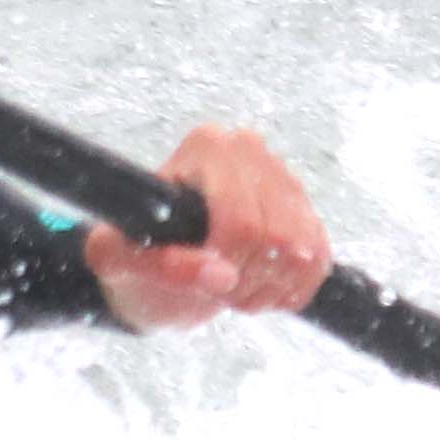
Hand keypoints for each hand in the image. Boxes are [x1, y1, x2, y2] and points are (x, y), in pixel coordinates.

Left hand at [87, 124, 330, 331]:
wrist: (158, 264)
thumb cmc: (133, 254)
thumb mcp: (120, 261)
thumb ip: (159, 266)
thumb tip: (219, 275)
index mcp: (206, 147)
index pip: (240, 219)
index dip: (227, 264)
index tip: (203, 281)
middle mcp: (249, 149)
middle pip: (276, 237)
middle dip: (248, 280)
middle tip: (218, 292)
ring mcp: (282, 176)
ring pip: (303, 251)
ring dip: (270, 288)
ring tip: (235, 292)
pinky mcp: (304, 208)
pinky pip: (319, 258)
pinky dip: (294, 289)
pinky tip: (262, 290)